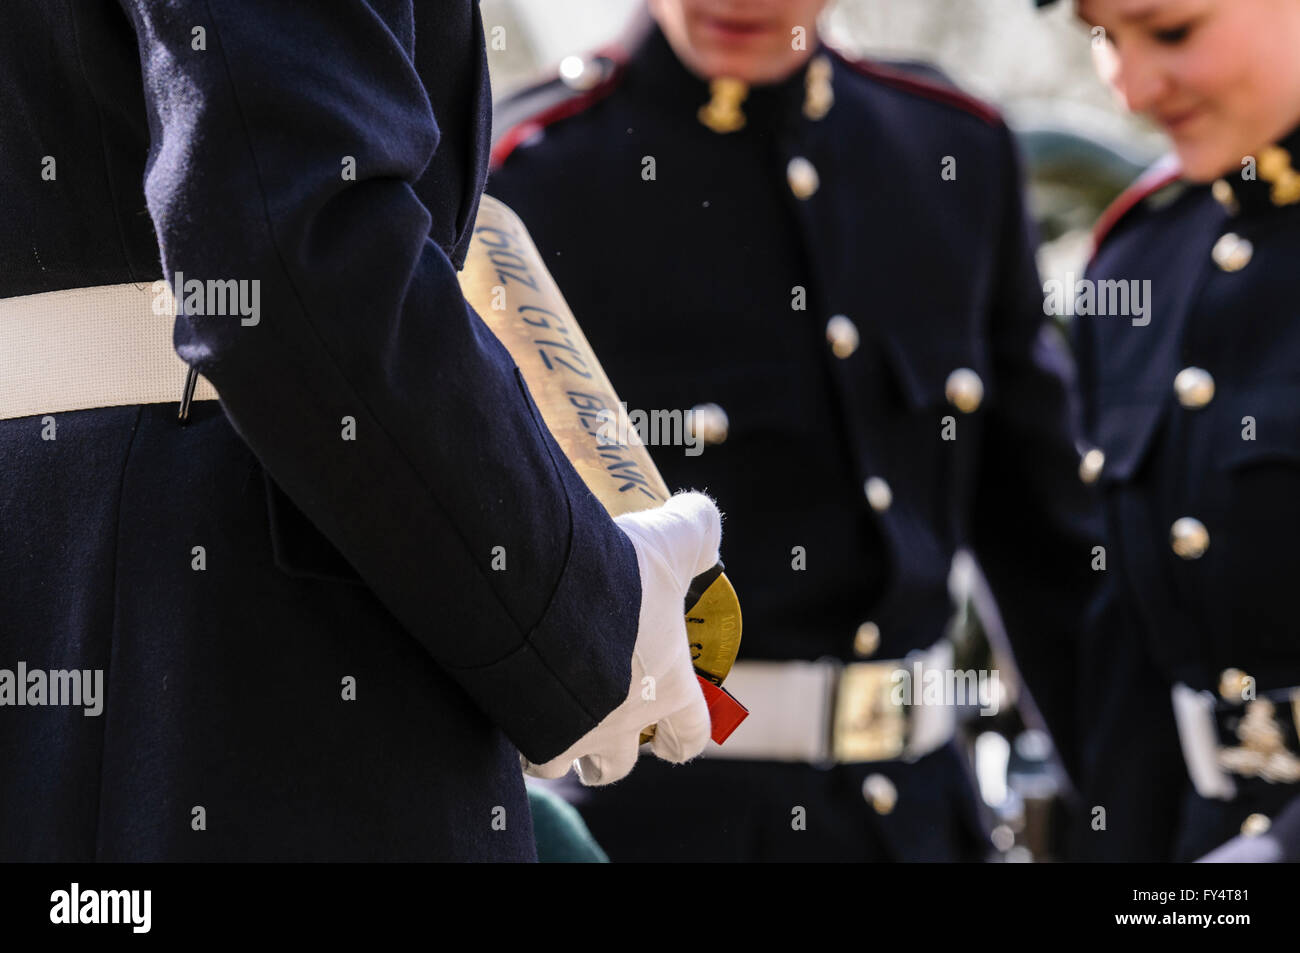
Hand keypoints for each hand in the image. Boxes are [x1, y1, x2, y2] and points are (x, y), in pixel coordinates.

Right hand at [522, 491, 721, 784]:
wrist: (537, 601)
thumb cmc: (615, 581)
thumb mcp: (668, 541)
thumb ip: (696, 528)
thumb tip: (705, 520)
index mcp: (667, 689)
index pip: (689, 735)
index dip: (682, 738)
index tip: (668, 737)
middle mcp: (620, 725)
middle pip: (617, 766)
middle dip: (609, 755)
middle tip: (596, 726)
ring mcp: (567, 735)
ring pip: (560, 762)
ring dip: (555, 745)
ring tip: (540, 714)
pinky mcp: (518, 730)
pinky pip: (512, 746)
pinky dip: (508, 730)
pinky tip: (501, 700)